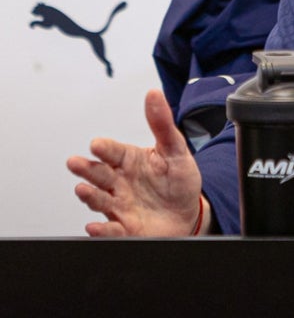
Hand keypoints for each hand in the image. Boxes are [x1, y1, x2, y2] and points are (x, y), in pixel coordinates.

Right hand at [66, 90, 206, 236]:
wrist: (188, 214)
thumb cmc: (178, 181)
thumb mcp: (175, 150)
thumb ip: (162, 123)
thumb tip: (153, 93)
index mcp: (130, 161)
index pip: (114, 152)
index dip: (105, 148)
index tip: (97, 144)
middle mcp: (119, 183)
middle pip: (99, 174)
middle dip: (86, 168)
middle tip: (75, 162)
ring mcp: (120, 206)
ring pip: (99, 200)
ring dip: (89, 195)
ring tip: (82, 189)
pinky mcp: (124, 228)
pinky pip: (111, 230)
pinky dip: (102, 230)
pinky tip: (95, 227)